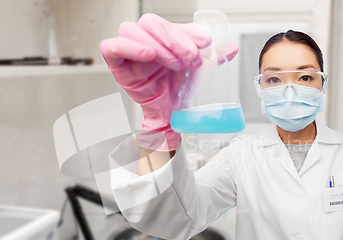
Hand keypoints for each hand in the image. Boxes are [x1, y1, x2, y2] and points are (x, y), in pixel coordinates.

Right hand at [100, 13, 238, 150]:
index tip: (206, 42)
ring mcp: (129, 50)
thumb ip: (212, 58)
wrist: (166, 113)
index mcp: (163, 37)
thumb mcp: (197, 71)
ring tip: (174, 62)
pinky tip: (147, 54)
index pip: (171, 25)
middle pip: (151, 23)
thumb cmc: (175, 89)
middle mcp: (145, 40)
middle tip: (191, 55)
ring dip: (157, 44)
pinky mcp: (116, 63)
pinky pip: (111, 47)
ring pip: (133, 31)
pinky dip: (128, 46)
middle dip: (174, 37)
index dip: (188, 31)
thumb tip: (231, 48)